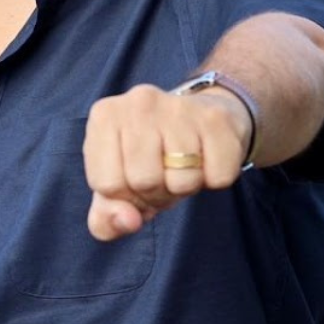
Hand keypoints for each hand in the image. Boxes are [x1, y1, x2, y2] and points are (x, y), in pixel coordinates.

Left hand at [83, 84, 250, 241]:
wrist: (201, 119)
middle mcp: (139, 102)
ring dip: (186, 186)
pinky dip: (214, 178)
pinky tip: (206, 155)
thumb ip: (106, 218)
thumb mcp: (117, 187)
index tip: (134, 178)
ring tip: (183, 164)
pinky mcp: (216, 118)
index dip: (125, 195)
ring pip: (182, 182)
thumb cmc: (151, 157)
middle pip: (144, 181)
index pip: (107, 184)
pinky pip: (218, 177)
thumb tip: (128, 221)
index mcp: (105, 115)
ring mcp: (179, 106)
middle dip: (156, 193)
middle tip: (164, 174)